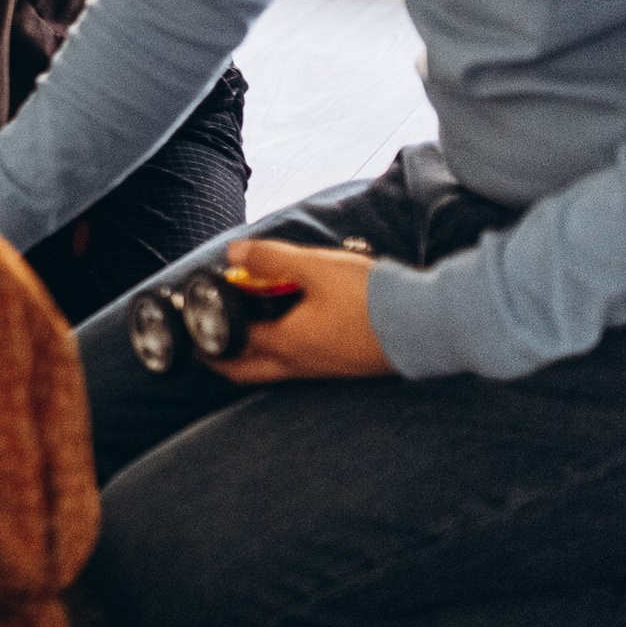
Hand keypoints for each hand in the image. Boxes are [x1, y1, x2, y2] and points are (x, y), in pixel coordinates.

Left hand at [206, 236, 393, 383]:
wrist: (427, 326)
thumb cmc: (372, 298)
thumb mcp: (316, 268)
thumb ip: (271, 259)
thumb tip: (234, 253)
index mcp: (285, 344)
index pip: (229, 347)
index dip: (208, 332)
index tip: (198, 316)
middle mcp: (300, 365)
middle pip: (244, 372)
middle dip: (220, 358)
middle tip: (210, 337)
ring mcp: (323, 371)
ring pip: (272, 371)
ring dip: (252, 355)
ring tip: (250, 325)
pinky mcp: (344, 367)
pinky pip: (300, 367)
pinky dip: (282, 352)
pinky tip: (294, 327)